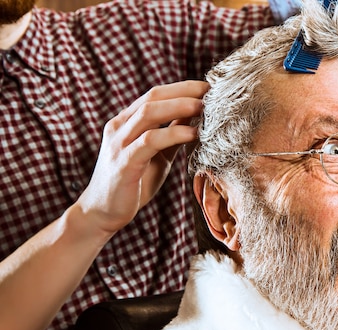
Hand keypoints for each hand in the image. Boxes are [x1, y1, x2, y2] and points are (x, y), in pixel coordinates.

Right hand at [77, 80, 208, 236]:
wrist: (103, 212)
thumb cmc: (134, 182)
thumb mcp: (158, 154)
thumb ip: (172, 135)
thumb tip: (196, 117)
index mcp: (126, 122)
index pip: (156, 94)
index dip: (183, 87)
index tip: (209, 87)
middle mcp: (120, 127)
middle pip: (153, 97)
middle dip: (184, 91)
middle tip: (211, 92)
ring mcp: (119, 143)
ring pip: (149, 113)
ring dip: (180, 107)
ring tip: (205, 107)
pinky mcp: (124, 162)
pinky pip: (149, 141)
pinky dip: (173, 134)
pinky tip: (193, 134)